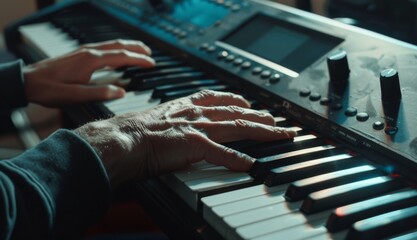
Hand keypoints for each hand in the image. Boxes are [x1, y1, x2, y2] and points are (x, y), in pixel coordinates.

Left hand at [23, 39, 154, 106]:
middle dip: (136, 48)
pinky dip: (116, 48)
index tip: (152, 63)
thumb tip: (121, 92)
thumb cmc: (50, 89)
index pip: (122, 57)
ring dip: (127, 46)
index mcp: (91, 61)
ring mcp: (83, 51)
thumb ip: (100, 93)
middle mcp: (89, 52)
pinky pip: (103, 47)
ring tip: (139, 51)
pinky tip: (116, 54)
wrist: (28, 81)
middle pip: (118, 45)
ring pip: (111, 44)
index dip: (139, 60)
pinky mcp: (79, 53)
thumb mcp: (75, 95)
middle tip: (150, 53)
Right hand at [74, 90, 295, 187]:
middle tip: (275, 119)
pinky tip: (250, 165)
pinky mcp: (193, 144)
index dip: (235, 100)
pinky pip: (221, 153)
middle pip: (234, 113)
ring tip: (278, 134)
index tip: (247, 102)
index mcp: (184, 106)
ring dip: (260, 131)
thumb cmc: (132, 135)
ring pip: (236, 128)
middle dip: (258, 115)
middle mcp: (194, 113)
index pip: (216, 98)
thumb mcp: (157, 122)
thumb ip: (172, 125)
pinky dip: (236, 160)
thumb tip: (178, 134)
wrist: (120, 140)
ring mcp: (196, 127)